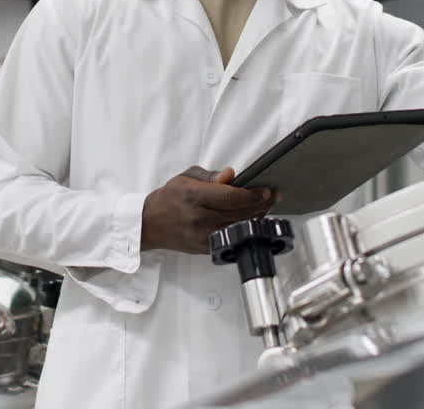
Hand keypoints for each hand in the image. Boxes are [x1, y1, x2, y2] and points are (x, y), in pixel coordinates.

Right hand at [141, 166, 275, 253]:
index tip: (266, 190)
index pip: (231, 197)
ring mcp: (202, 236)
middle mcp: (199, 218)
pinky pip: (231, 239)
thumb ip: (210, 176)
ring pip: (239, 228)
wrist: (150, 224)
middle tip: (273, 197)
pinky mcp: (205, 248)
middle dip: (261, 205)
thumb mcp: (186, 177)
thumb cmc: (169, 198)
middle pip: (239, 213)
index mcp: (194, 196)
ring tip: (265, 207)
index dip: (253, 194)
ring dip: (256, 218)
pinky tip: (250, 220)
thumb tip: (231, 175)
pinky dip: (244, 229)